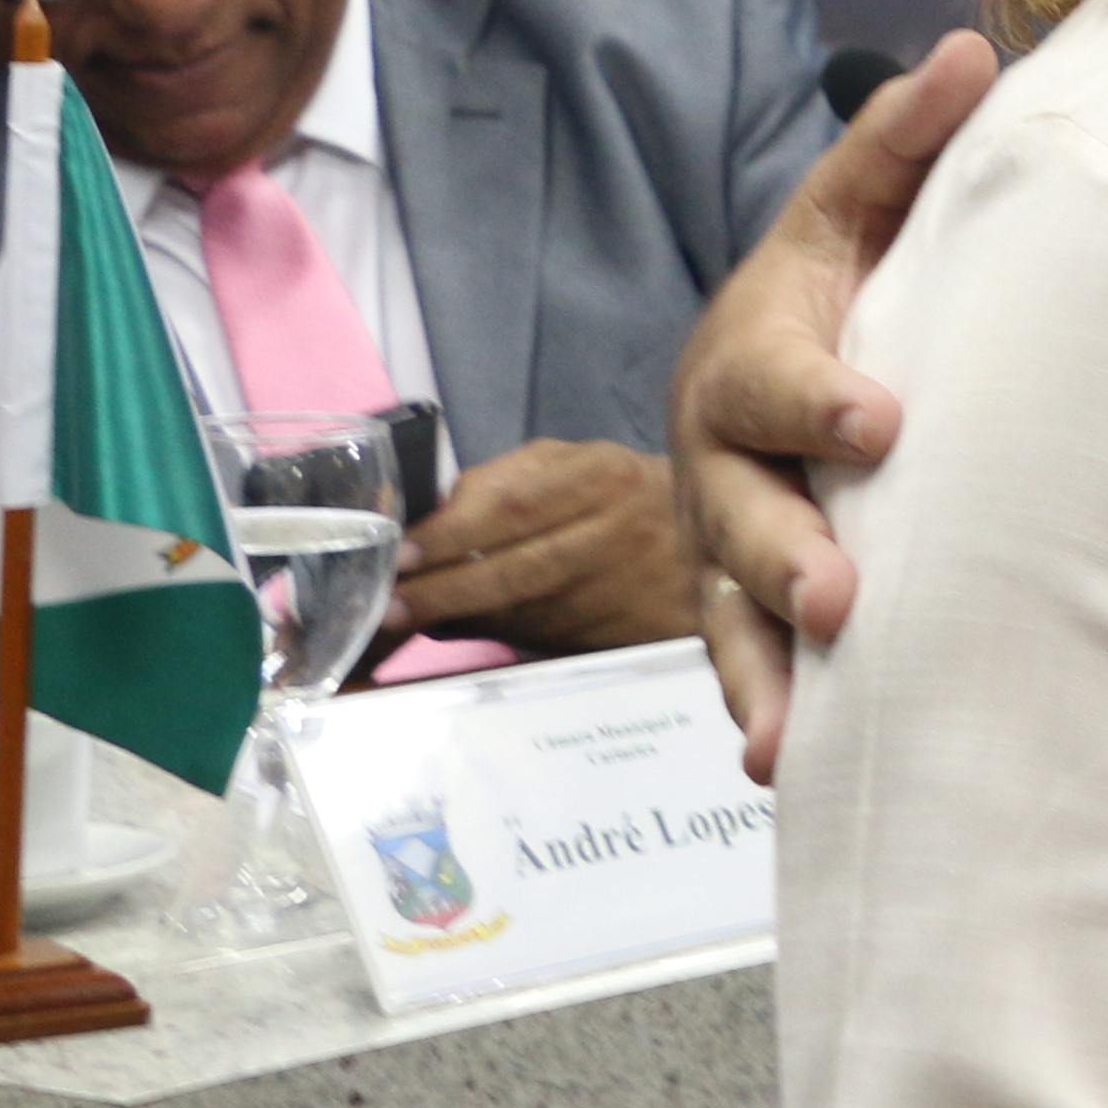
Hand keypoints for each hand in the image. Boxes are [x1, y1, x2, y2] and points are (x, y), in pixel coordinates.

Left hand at [382, 441, 695, 656]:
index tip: (398, 555)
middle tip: (385, 607)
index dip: (451, 533)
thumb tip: (431, 525)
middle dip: (443, 591)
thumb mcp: (578, 465)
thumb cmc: (624, 495)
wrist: (722, 537)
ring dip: (459, 622)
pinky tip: (458, 637)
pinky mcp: (627, 637)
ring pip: (525, 613)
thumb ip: (507, 483)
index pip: (513, 505)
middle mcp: (616, 531)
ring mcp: (623, 590)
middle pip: (516, 568)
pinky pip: (546, 642)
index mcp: (602, 476)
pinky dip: (494, 641)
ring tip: (399, 625)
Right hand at [667, 34, 995, 781]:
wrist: (769, 365)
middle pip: (740, 510)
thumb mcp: (858, 207)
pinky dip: (763, 712)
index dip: (823, 400)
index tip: (883, 421)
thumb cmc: (838, 284)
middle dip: (785, 552)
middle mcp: (722, 457)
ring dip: (763, 663)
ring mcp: (722, 539)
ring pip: (727, 609)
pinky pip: (740, 665)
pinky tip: (790, 768)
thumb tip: (968, 49)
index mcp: (753, 353)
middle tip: (841, 591)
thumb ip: (906, 141)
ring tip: (799, 724)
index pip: (780, 378)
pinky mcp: (742, 604)